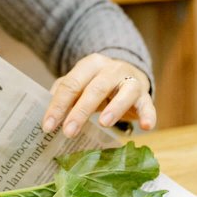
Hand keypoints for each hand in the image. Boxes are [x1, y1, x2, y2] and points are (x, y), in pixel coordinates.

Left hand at [41, 54, 155, 138]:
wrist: (127, 73)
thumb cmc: (96, 83)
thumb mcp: (79, 84)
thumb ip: (64, 94)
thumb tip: (48, 115)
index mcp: (90, 65)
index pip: (71, 84)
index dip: (58, 105)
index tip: (48, 126)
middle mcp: (111, 69)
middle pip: (95, 89)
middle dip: (81, 111)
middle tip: (69, 132)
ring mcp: (130, 80)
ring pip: (124, 92)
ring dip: (115, 108)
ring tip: (104, 123)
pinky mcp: (145, 95)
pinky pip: (148, 105)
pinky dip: (149, 115)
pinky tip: (146, 127)